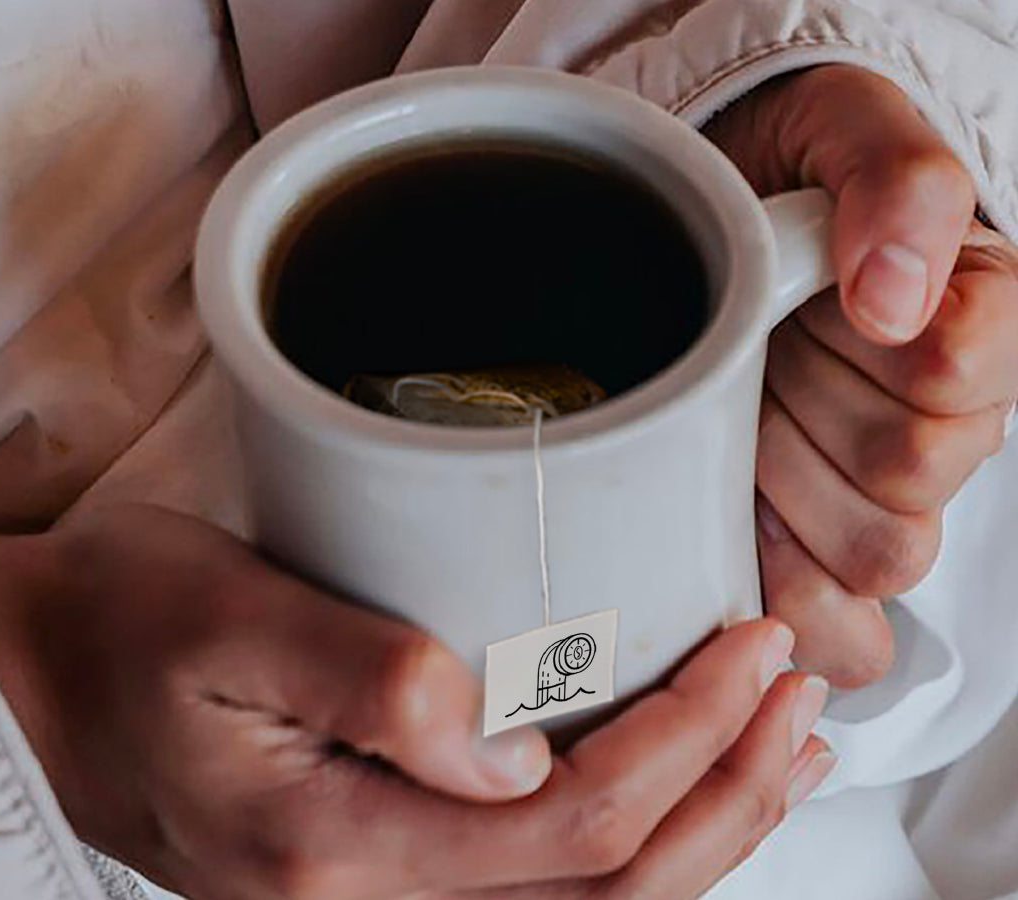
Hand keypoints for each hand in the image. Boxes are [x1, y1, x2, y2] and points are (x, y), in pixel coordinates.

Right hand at [0, 505, 832, 898]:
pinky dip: (625, 841)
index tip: (745, 645)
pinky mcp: (365, 874)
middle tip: (792, 686)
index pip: (563, 822)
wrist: (27, 680)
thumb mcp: (220, 610)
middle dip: (724, 794)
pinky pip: (527, 888)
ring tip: (772, 743)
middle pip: (599, 890)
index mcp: (326, 842)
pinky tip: (665, 784)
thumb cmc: (108, 625)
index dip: (683, 742)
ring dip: (696, 830)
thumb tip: (509, 743)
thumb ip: (366, 678)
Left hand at [705, 65, 1017, 686]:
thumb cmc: (787, 176)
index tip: (819, 298)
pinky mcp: (806, 551)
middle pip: (909, 481)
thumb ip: (895, 186)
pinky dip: (776, 599)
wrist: (708, 214)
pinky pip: (837, 627)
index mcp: (980, 321)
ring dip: (784, 501)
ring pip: (872, 558)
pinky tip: (725, 541)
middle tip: (750, 365)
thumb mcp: (846, 129)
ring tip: (733, 434)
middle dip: (807, 423)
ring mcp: (877, 496)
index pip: (958, 372)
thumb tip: (892, 297)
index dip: (867, 345)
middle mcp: (946, 421)